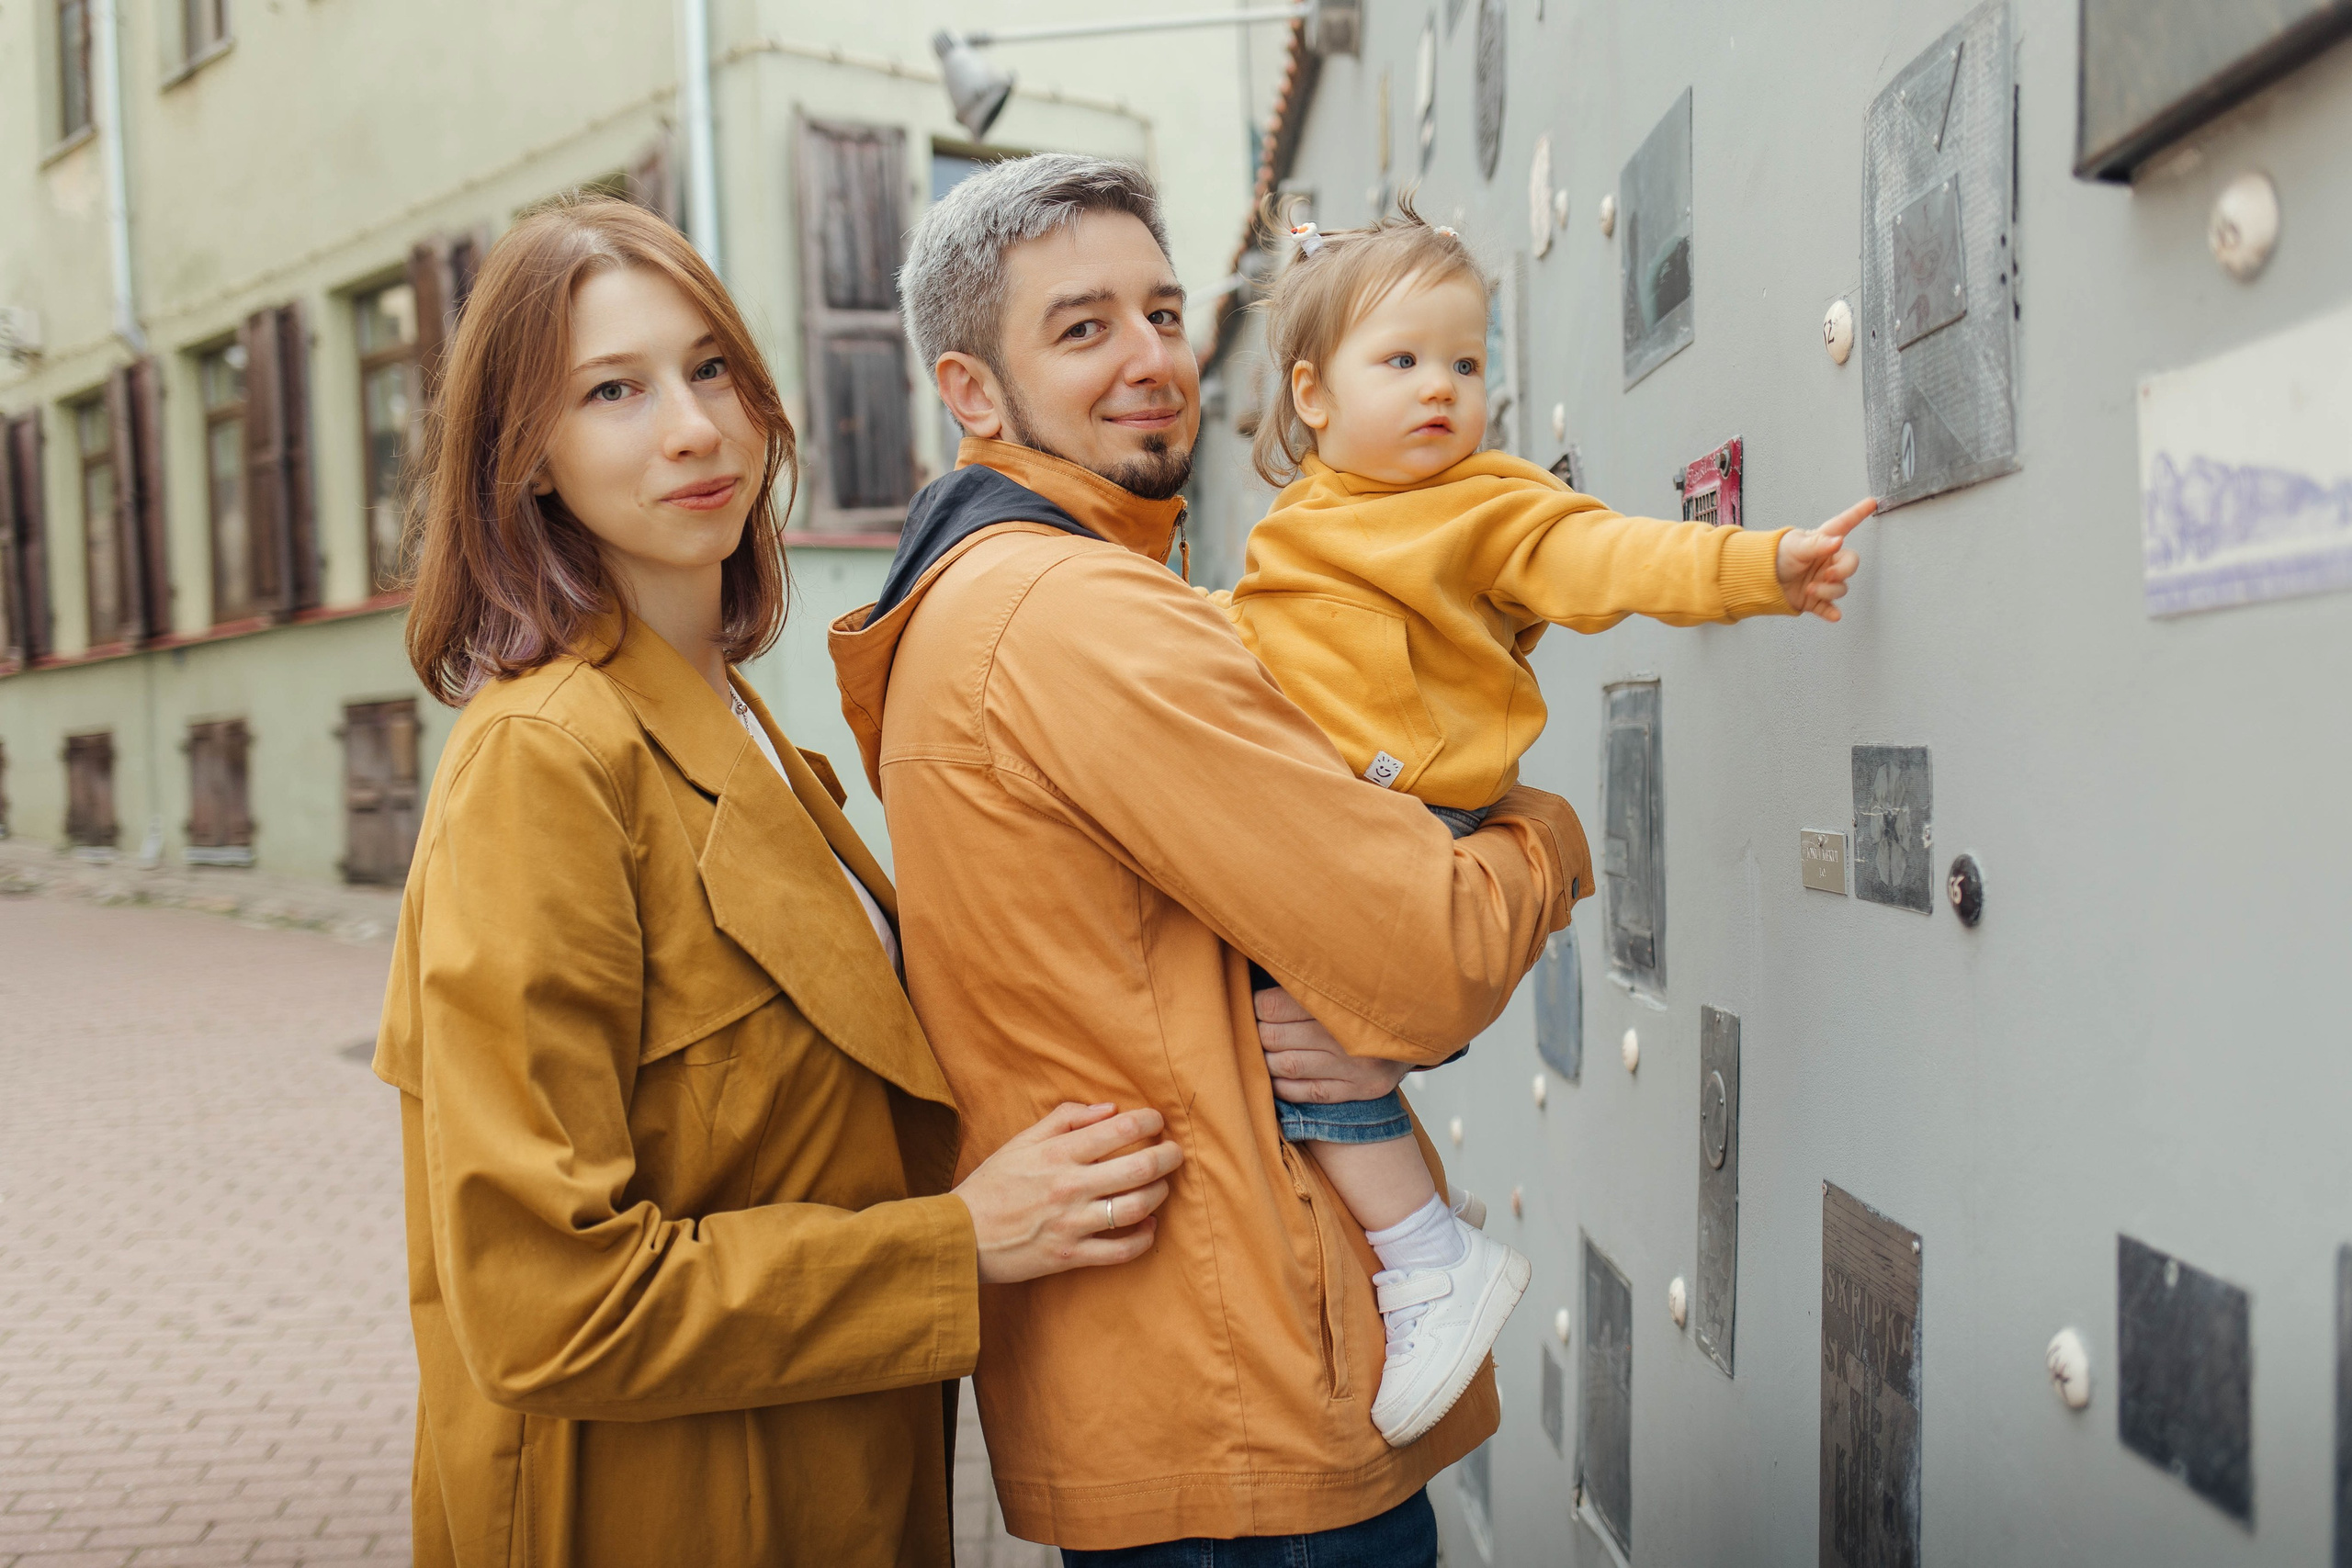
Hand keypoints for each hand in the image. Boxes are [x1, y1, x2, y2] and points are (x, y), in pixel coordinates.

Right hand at [953, 1103, 1184, 1284]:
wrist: (960, 1236)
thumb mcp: (1020, 1141)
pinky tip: (1149, 1226)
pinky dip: (1144, 1238)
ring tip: (1162, 1187)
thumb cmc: (991, 1185)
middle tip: (1176, 1153)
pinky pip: (1122, 1250)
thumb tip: (1108, 1109)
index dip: (1149, 1122)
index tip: (1157, 1122)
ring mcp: (1071, 1223)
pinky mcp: (1070, 1256)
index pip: (1119, 1130)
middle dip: (1168, 1157)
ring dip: (1160, 1195)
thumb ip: (1064, 1119)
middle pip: (1139, 1168)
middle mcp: (1069, 1185)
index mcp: (1057, 1153)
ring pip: (1137, 1208)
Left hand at [1256, 986, 1411, 1103]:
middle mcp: (1348, 1036)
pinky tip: (1277, 1076)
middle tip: (1257, 1028)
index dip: (1258, 1006)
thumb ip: (1308, 982)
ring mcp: (1354, 1067)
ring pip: (1287, 1065)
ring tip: (1264, 1051)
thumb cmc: (1369, 1004)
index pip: (1275, 1006)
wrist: (1420, 1030)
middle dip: (1259, 1032)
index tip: (1257, 1005)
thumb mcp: (1345, 984)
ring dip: (1266, 1061)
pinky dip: (1283, 1086)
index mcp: (1339, 1001)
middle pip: (1276, 1037)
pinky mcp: (1359, 1090)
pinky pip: (1307, 1093)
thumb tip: (1260, 975)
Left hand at [1776, 497, 1876, 619]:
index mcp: (1822, 542)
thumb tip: (1838, 541)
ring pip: (1840, 588)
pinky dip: (1831, 612)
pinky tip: (1834, 615)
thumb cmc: (1774, 555)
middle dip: (1842, 571)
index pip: (1843, 525)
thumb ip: (1818, 544)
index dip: (1857, 513)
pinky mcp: (1813, 600)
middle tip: (1827, 575)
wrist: (1756, 579)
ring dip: (1828, 591)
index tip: (1872, 502)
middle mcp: (1826, 561)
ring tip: (1809, 589)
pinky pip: (1828, 608)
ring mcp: (1821, 581)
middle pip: (1850, 565)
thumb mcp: (1795, 546)